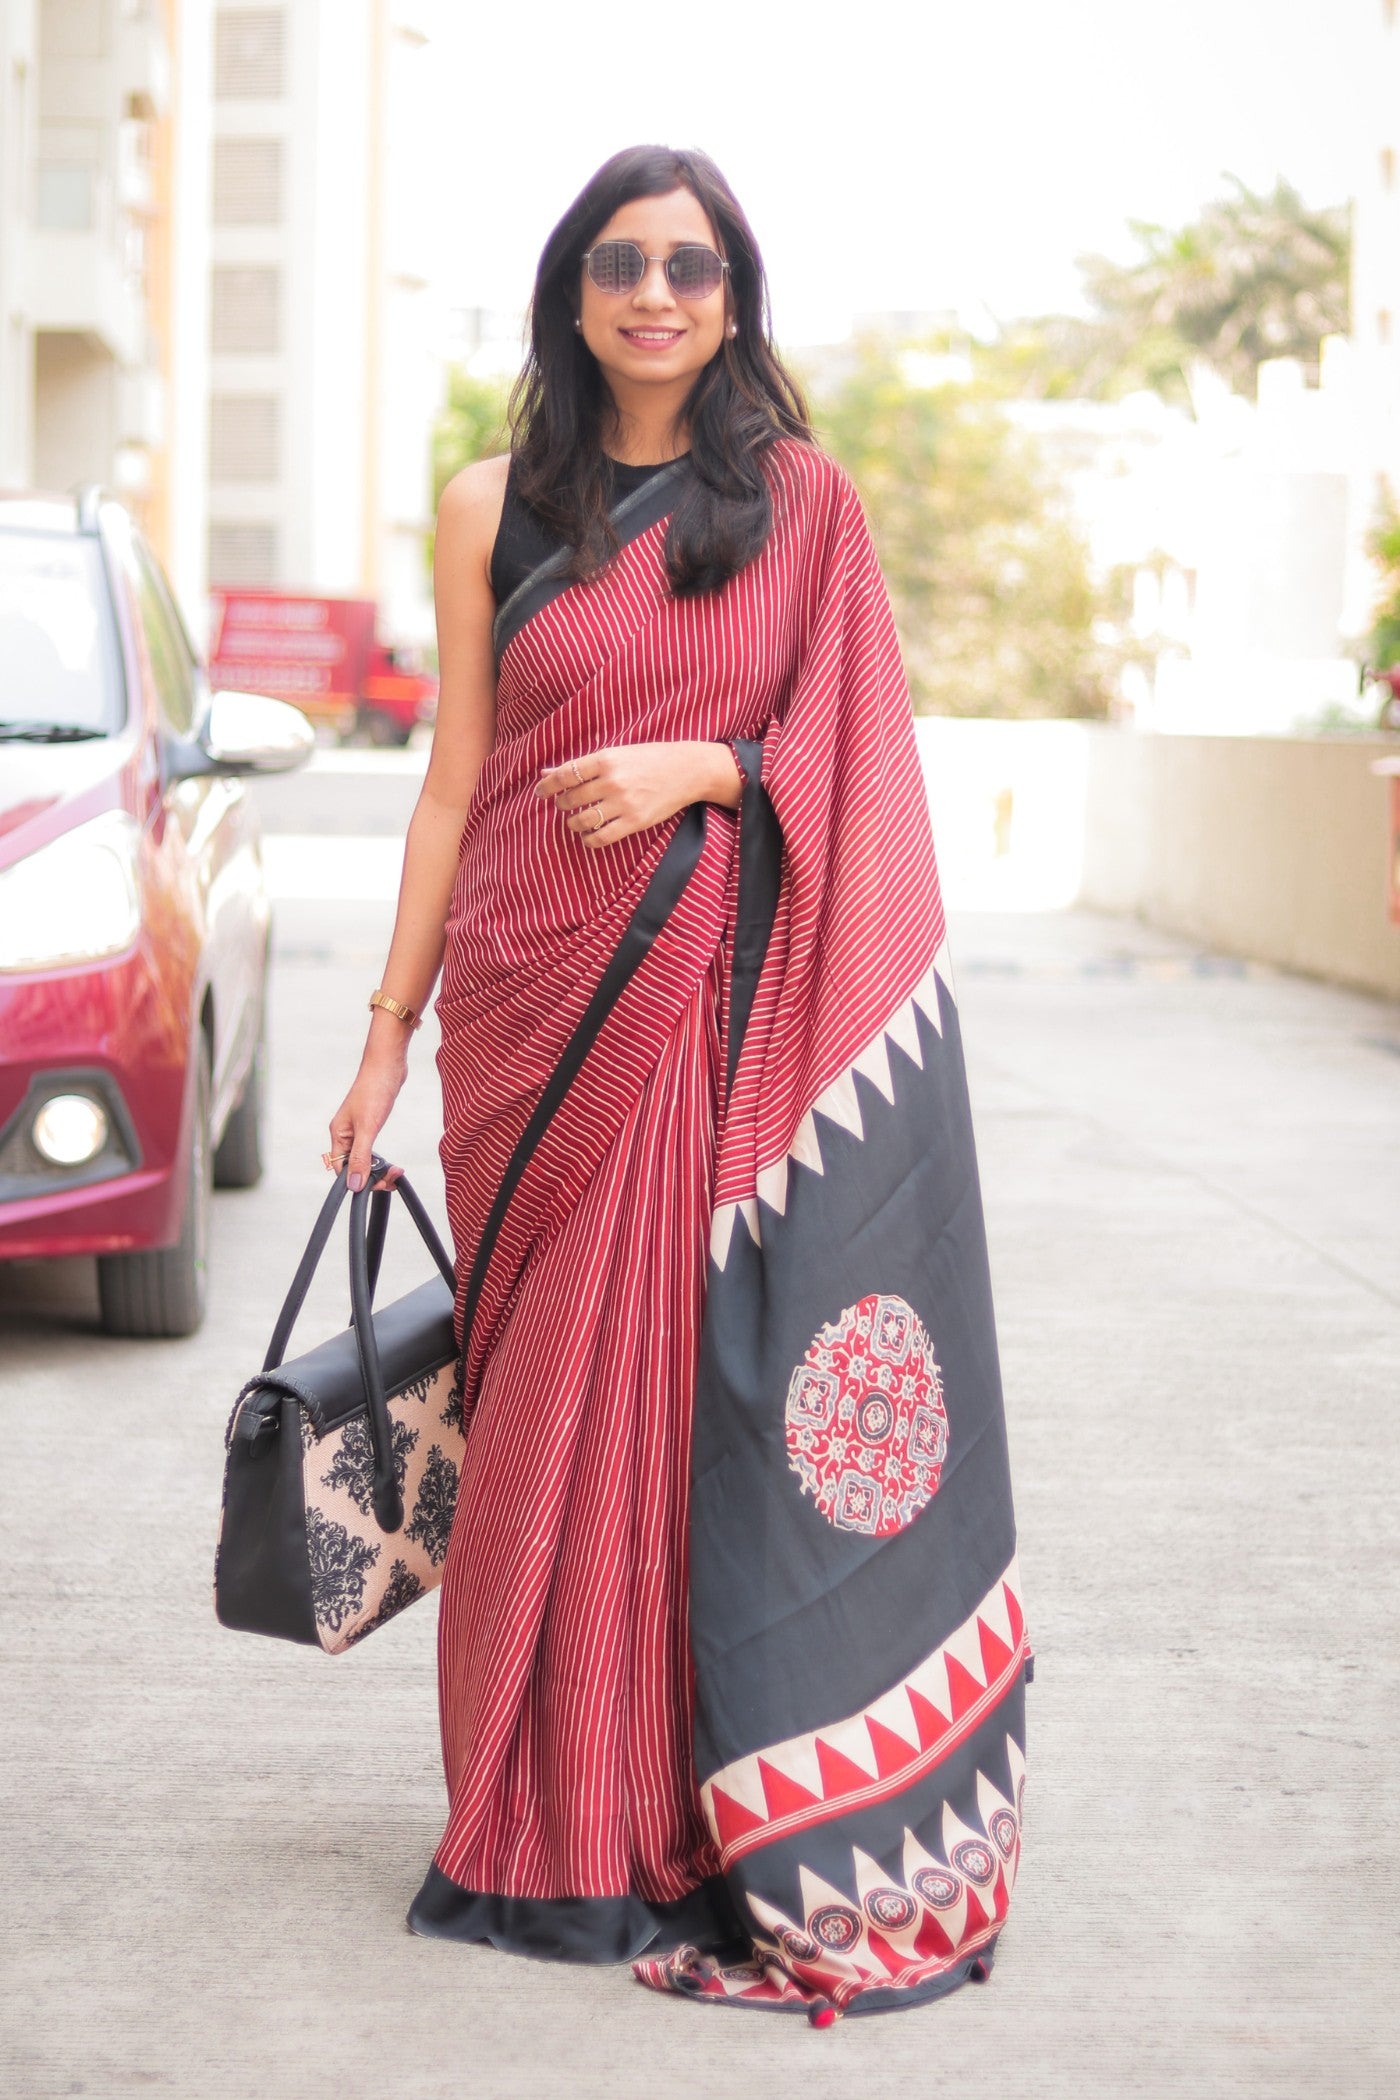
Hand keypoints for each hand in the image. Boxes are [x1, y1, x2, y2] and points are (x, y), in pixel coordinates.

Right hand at [326, 1043, 407, 1190]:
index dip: (358, 1180)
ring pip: (364, 1159)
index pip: (341, 1169)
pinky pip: (371, 1149)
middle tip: (394, 1176)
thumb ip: (361, 1157)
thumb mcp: (368, 1128)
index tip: (381, 1182)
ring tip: (397, 1170)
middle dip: (373, 1175)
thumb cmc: (375, 1090)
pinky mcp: (370, 1123)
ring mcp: (357, 1129)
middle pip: (353, 1167)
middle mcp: (345, 1133)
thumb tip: (354, 1185)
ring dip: (379, 1168)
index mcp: (339, 1134)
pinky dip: (382, 1159)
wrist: (388, 1064)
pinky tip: (392, 1160)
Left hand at [535, 741, 739, 848]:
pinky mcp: (634, 822)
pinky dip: (589, 839)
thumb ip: (581, 765)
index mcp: (605, 759)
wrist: (686, 770)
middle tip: (564, 804)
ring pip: (582, 820)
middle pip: (570, 798)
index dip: (547, 786)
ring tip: (575, 821)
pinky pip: (601, 837)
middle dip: (562, 804)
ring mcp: (623, 803)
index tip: (540, 792)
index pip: (564, 774)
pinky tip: (589, 835)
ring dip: (573, 823)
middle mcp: (612, 781)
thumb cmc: (649, 758)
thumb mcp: (615, 753)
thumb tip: (545, 772)